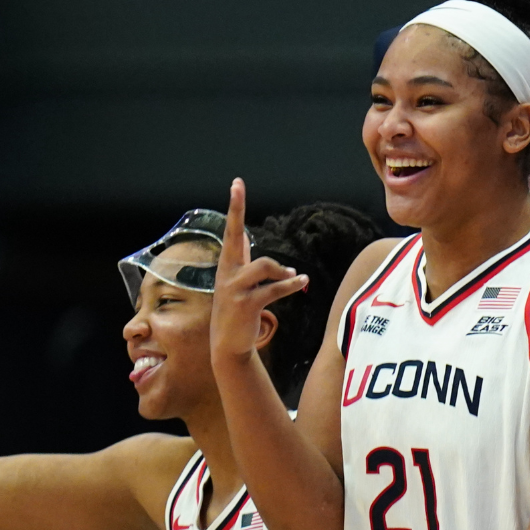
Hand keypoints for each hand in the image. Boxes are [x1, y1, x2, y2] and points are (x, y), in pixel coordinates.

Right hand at [209, 179, 306, 365]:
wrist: (227, 346)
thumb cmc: (237, 312)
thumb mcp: (238, 283)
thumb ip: (242, 260)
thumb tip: (244, 237)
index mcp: (228, 266)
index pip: (231, 232)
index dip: (234, 208)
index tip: (236, 184)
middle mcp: (227, 273)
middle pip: (234, 236)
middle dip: (236, 210)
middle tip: (237, 185)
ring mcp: (234, 289)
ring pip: (265, 266)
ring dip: (283, 272)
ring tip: (294, 278)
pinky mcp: (246, 304)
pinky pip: (274, 289)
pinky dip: (291, 285)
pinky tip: (302, 282)